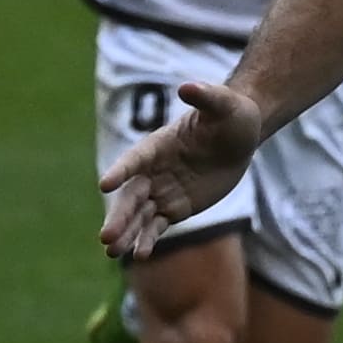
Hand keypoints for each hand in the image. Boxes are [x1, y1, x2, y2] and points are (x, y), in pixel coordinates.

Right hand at [98, 88, 258, 258]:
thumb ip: (205, 97)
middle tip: (105, 237)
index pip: (135, 159)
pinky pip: (156, 227)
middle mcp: (154, 171)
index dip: (122, 170)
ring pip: (139, 215)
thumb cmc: (230, 114)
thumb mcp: (223, 104)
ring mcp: (162, 191)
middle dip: (119, 216)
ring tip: (112, 252)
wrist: (238, 137)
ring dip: (126, 233)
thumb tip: (187, 87)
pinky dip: (147, 240)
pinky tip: (140, 255)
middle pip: (131, 196)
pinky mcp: (174, 208)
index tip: (105, 184)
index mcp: (158, 145)